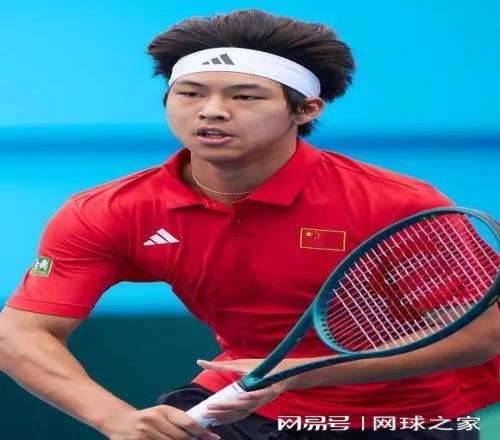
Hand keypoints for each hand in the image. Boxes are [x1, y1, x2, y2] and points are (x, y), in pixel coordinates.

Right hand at [102, 405, 220, 439]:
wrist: (120, 422)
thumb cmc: (148, 418)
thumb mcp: (162, 414)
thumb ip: (178, 420)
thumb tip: (200, 429)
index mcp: (163, 410)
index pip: (187, 422)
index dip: (201, 432)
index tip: (213, 437)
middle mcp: (154, 420)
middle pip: (181, 437)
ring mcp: (145, 434)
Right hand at [196, 359, 292, 424]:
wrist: (282, 368)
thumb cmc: (259, 368)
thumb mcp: (237, 366)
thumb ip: (220, 367)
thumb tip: (199, 362)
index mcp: (245, 400)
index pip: (231, 411)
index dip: (220, 415)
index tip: (207, 418)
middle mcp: (252, 402)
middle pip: (235, 411)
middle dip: (220, 412)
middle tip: (207, 412)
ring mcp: (261, 397)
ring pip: (245, 406)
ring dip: (231, 407)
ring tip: (218, 407)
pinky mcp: (270, 390)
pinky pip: (259, 396)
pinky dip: (250, 397)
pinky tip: (242, 397)